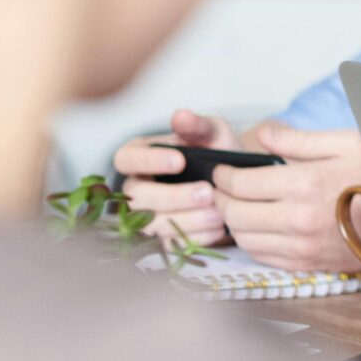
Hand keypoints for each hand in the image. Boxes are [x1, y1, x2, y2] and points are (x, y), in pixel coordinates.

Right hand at [112, 108, 242, 247]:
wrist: (235, 186)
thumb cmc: (215, 153)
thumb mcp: (212, 134)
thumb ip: (197, 125)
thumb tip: (181, 115)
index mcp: (139, 156)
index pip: (126, 158)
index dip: (149, 161)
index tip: (179, 161)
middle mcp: (135, 187)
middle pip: (138, 197)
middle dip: (174, 196)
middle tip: (208, 193)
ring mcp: (144, 216)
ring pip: (152, 224)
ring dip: (187, 220)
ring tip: (219, 214)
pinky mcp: (160, 238)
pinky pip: (169, 244)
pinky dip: (195, 238)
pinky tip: (218, 230)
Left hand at [208, 122, 360, 271]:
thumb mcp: (344, 144)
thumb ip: (298, 139)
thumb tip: (263, 134)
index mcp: (304, 184)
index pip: (241, 185)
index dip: (223, 177)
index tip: (222, 172)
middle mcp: (298, 219)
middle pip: (235, 214)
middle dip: (221, 199)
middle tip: (222, 190)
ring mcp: (301, 246)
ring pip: (244, 238)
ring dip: (234, 222)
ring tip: (238, 208)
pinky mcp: (306, 263)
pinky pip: (262, 256)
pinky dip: (252, 242)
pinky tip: (258, 228)